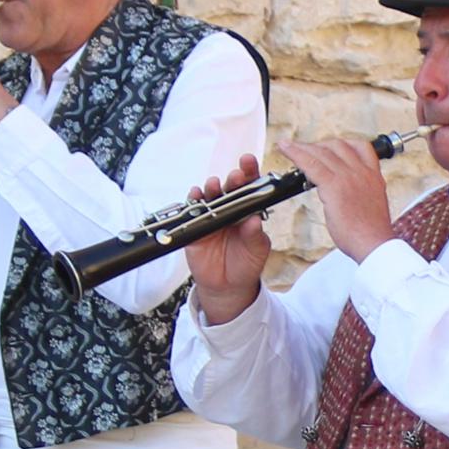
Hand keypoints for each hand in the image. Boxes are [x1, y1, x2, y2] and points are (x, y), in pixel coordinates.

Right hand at [182, 159, 275, 323]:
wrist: (228, 287)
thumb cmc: (247, 265)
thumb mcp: (256, 251)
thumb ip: (255, 236)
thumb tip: (254, 221)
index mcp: (247, 212)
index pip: (249, 188)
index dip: (249, 173)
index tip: (249, 162)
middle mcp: (230, 210)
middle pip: (230, 188)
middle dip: (233, 179)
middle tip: (237, 175)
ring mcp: (211, 217)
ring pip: (210, 196)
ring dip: (212, 188)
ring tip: (215, 185)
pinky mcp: (195, 227)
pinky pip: (192, 211)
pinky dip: (193, 201)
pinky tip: (196, 194)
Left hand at [279, 133, 393, 259]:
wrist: (376, 244)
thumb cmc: (372, 233)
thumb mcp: (372, 206)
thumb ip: (361, 194)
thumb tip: (347, 195)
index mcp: (373, 177)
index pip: (362, 147)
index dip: (343, 144)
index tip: (330, 148)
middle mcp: (362, 172)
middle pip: (338, 145)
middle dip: (319, 146)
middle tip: (306, 152)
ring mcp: (348, 177)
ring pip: (322, 152)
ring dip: (303, 147)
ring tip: (289, 147)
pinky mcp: (334, 186)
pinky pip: (311, 163)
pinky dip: (295, 153)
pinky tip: (285, 149)